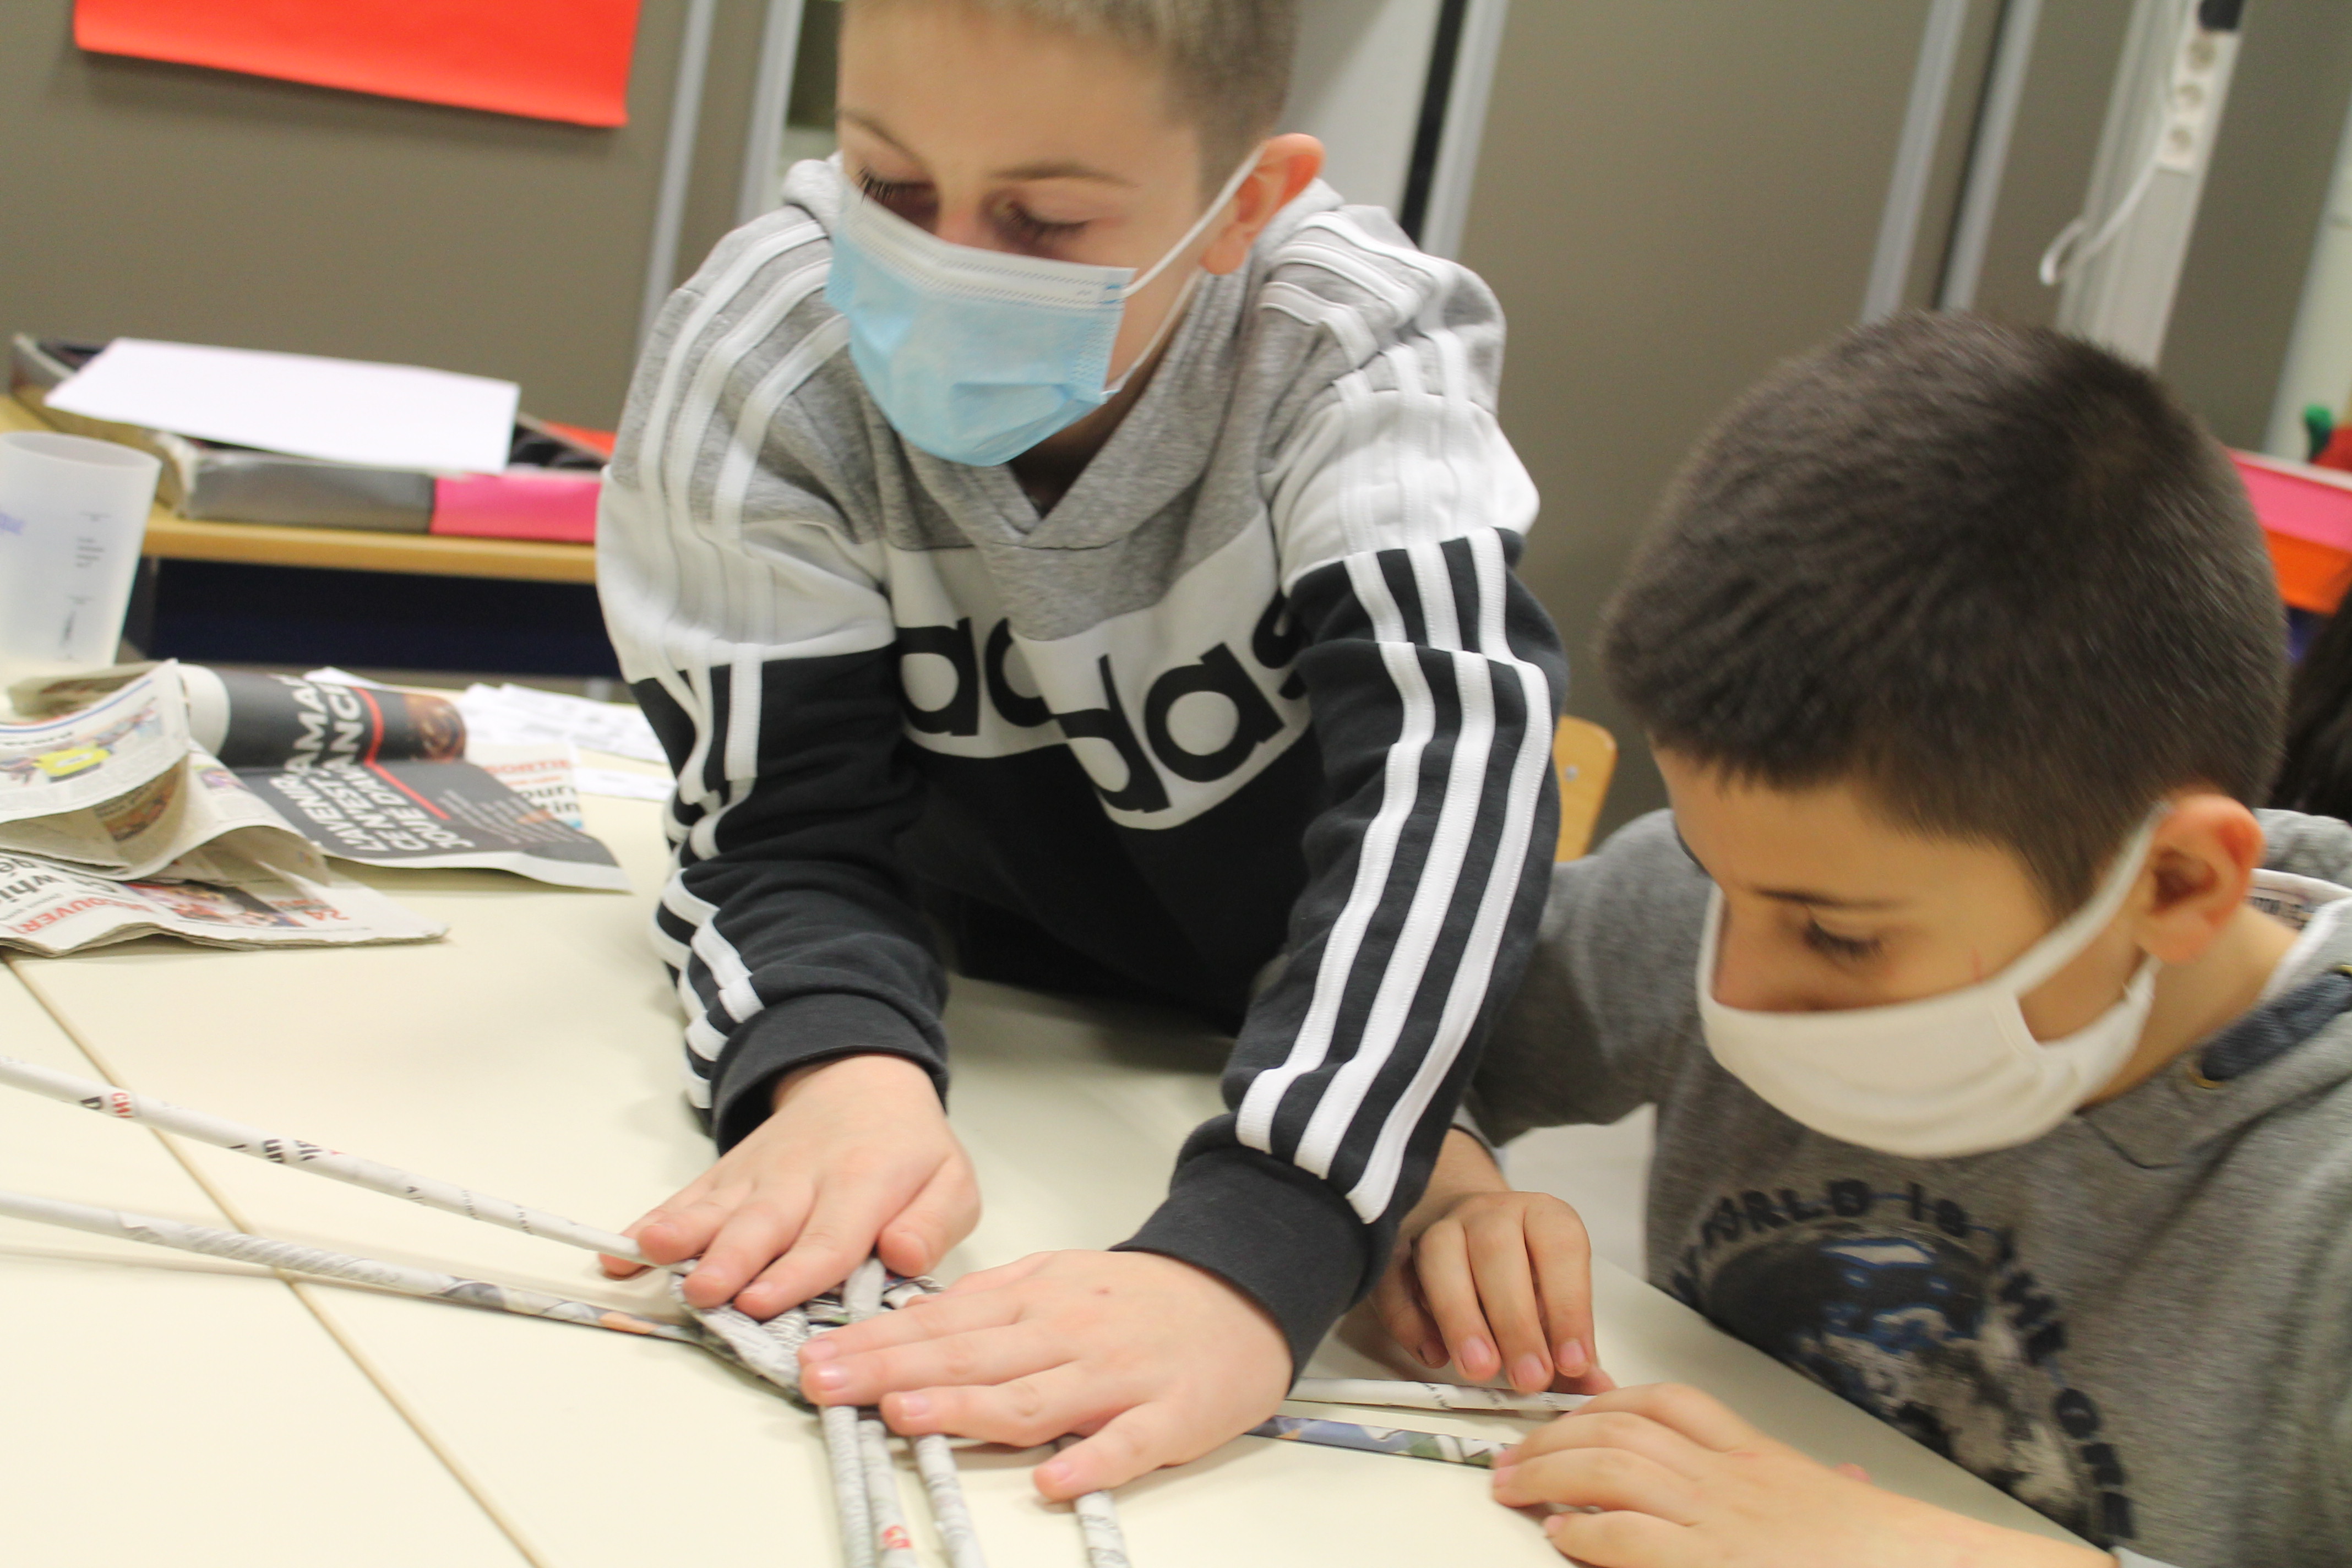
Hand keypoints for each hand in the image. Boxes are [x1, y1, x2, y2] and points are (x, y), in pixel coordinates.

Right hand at [599, 1053, 978, 1317]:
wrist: (862, 1079)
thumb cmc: (909, 1148)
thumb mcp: (952, 1181)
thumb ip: (934, 1222)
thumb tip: (905, 1257)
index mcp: (864, 1183)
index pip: (831, 1236)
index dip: (797, 1272)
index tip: (766, 1302)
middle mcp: (803, 1178)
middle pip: (764, 1224)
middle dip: (732, 1259)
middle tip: (706, 1291)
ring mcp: (758, 1176)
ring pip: (716, 1207)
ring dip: (682, 1234)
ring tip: (650, 1255)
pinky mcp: (728, 1176)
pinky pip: (686, 1199)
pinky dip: (651, 1222)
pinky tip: (620, 1250)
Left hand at [796, 1249, 1290, 1499]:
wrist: (1244, 1290)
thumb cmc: (1142, 1296)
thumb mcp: (1059, 1275)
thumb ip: (992, 1300)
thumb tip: (921, 1318)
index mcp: (1037, 1301)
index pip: (943, 1324)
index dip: (877, 1342)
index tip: (818, 1357)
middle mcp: (1068, 1334)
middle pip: (970, 1357)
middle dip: (892, 1371)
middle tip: (827, 1384)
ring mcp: (1118, 1377)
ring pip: (1035, 1396)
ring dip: (966, 1409)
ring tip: (904, 1417)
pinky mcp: (1171, 1416)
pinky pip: (1127, 1444)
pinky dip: (1090, 1461)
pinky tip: (1053, 1480)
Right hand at [1370, 1131, 1608, 1392]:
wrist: (1471, 1225)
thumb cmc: (1524, 1271)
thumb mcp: (1557, 1297)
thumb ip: (1574, 1346)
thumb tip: (1598, 1390)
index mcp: (1541, 1216)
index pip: (1560, 1248)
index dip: (1569, 1306)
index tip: (1573, 1362)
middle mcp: (1489, 1213)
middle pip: (1496, 1251)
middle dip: (1514, 1321)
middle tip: (1528, 1378)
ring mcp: (1439, 1226)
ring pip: (1440, 1256)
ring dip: (1460, 1316)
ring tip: (1479, 1369)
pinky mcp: (1397, 1250)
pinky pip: (1393, 1278)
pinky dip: (1409, 1319)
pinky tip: (1432, 1355)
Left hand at [1491, 1384, 2112, 1567]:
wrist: (1929, 1567)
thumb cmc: (1884, 1555)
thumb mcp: (1848, 1509)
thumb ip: (1830, 1491)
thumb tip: (1844, 1485)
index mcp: (1763, 1462)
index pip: (1672, 1403)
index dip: (1607, 1401)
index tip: (1570, 1413)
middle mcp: (1736, 1481)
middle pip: (1623, 1425)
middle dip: (1556, 1434)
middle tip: (1515, 1454)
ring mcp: (1723, 1521)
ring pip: (1613, 1467)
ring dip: (1550, 1473)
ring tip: (1514, 1485)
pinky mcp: (1714, 1566)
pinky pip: (1629, 1536)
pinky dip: (1586, 1531)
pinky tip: (1561, 1534)